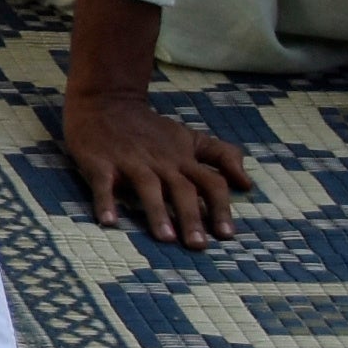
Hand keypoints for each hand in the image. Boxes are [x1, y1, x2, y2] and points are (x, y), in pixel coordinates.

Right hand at [59, 85, 249, 247]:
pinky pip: (103, 183)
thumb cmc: (150, 128)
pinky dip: (106, 201)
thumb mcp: (190, 137)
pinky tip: (109, 221)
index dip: (220, 207)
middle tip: (198, 246)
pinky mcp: (100, 162)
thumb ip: (221, 157)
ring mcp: (130, 161)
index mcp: (183, 159)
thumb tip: (247, 184)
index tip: (226, 234)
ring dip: (157, 211)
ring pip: (148, 187)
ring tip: (165, 238)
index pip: (210, 182)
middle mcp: (160, 162)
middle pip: (181, 189)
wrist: (106, 101)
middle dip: (191, 217)